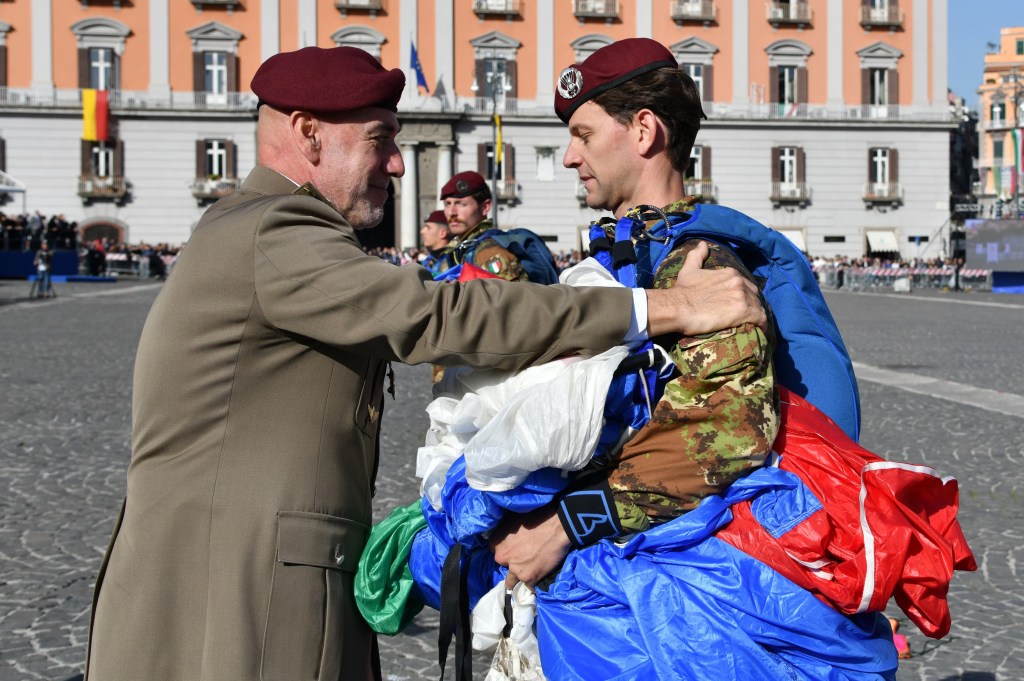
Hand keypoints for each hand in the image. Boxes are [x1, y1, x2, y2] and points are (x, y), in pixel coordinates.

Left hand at [489, 506, 571, 587]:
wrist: (557, 527)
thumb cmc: (537, 517)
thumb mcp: (514, 518)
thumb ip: (506, 530)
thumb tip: (506, 533)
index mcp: (496, 542)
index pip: (495, 550)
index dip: (507, 550)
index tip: (515, 549)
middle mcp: (502, 557)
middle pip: (504, 565)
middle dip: (512, 564)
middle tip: (525, 558)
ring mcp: (515, 570)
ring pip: (511, 582)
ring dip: (520, 577)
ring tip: (530, 573)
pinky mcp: (529, 578)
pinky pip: (529, 586)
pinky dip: (534, 581)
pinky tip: (541, 574)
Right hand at [645, 241, 765, 335]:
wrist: (678, 307)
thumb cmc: (682, 290)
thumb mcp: (689, 269)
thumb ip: (697, 256)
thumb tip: (702, 244)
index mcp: (730, 273)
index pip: (746, 285)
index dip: (744, 295)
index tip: (740, 304)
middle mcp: (739, 282)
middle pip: (754, 296)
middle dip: (751, 305)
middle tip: (745, 316)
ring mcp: (742, 297)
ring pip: (758, 307)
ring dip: (756, 316)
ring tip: (752, 325)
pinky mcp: (743, 312)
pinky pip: (760, 318)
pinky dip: (761, 324)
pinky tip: (759, 329)